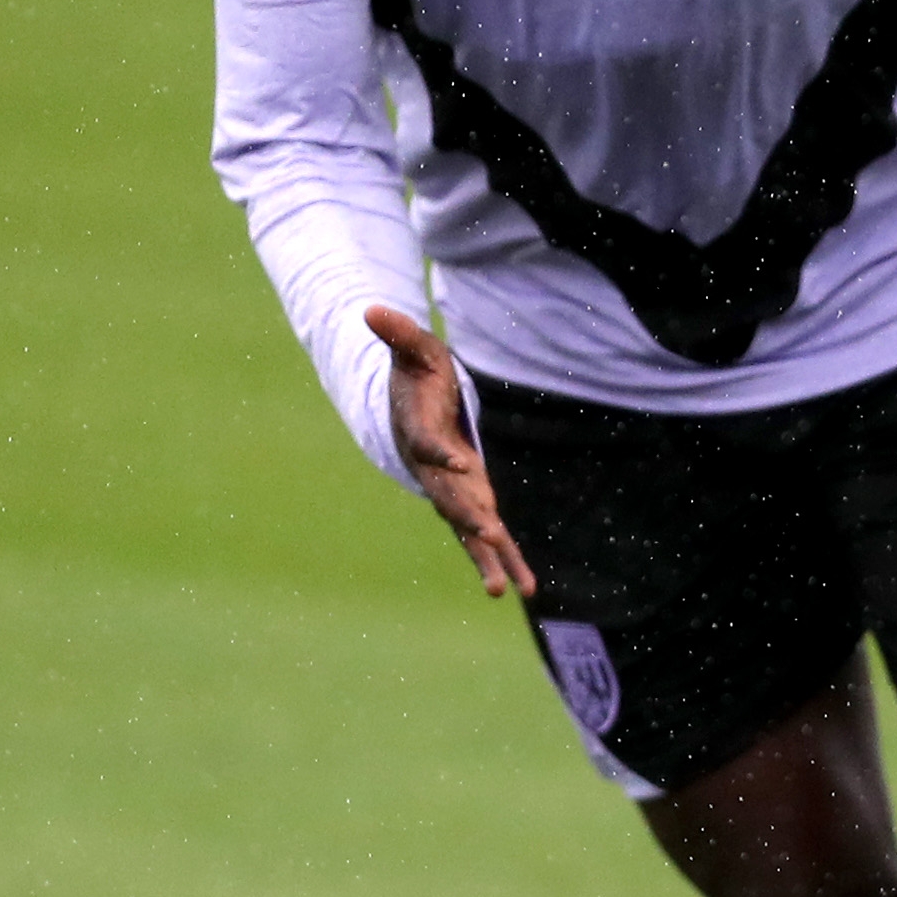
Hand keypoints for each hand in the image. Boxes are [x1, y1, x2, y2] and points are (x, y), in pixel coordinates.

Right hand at [365, 304, 538, 597]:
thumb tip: (372, 308)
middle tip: (488, 534)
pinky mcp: (471, 502)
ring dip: (485, 556)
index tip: (461, 459)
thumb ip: (398, 333)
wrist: (409, 413)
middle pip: (450, 497)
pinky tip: (525, 588)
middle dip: (469, 516)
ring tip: (500, 587)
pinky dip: (505, 560)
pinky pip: (487, 537)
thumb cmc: (416, 375)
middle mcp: (434, 471)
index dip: (443, 452)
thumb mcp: (414, 348)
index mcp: (419, 433)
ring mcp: (452, 492)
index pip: (430, 444)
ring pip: (468, 530)